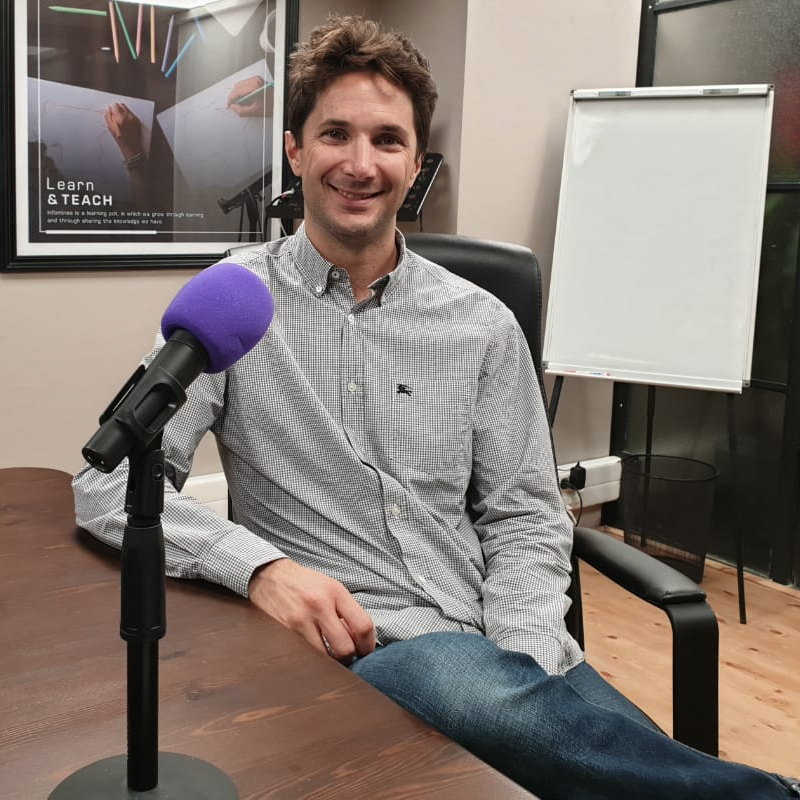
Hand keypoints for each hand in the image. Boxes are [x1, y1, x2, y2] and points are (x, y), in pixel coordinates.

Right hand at [104, 103, 142, 160]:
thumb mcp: (110, 128)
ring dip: (122, 112)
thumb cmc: (121, 140)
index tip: (111, 114)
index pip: (115, 105)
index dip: (111, 109)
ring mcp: (134, 119)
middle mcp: (129, 117)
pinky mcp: (137, 121)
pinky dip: (127, 116)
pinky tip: (126, 123)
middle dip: (117, 109)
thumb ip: (108, 116)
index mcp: (121, 118)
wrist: (132, 148)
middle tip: (115, 118)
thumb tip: (109, 109)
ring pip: (126, 109)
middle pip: (121, 105)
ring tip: (121, 121)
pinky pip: (131, 114)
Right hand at [227, 76, 267, 116]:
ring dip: (238, 93)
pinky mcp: (257, 79)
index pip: (237, 92)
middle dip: (234, 97)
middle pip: (237, 87)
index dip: (231, 100)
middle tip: (234, 105)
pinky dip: (242, 91)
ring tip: (240, 103)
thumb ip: (242, 110)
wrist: (280, 102)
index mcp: (254, 86)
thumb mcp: (255, 111)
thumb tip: (233, 107)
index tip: (229, 105)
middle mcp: (255, 80)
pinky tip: (245, 98)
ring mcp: (256, 78)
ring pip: (239, 85)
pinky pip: (244, 84)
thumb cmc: (271, 106)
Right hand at [249, 559, 375, 663]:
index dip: (368, 646)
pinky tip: (313, 653)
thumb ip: (347, 612)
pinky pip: (305, 655)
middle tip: (348, 659)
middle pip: (344, 648)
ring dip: (330, 663)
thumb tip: (360, 641)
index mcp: (335, 592)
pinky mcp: (284, 632)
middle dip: (349, 659)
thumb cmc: (304, 583)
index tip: (366, 652)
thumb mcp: (331, 588)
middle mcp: (319, 605)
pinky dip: (312, 659)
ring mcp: (300, 620)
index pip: (362, 626)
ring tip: (330, 657)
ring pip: (324, 658)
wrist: (269, 576)